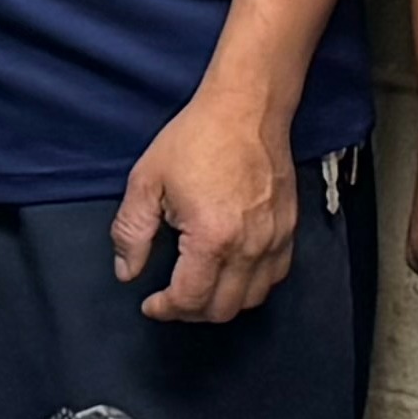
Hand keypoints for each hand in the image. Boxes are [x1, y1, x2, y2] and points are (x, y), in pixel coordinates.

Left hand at [114, 84, 300, 324]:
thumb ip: (131, 232)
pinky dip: (252, 285)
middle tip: (172, 298)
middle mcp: (249, 246)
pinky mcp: (289, 228)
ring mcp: (274, 238)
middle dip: (191, 311)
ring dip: (223, 302)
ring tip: (201, 286)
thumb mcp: (147, 180)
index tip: (151, 303)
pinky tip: (233, 271)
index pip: (190, 300)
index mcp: (212, 238)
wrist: (247, 107)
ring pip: (252, 299)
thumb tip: (127, 271)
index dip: (165, 309)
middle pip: (222, 309)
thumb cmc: (197, 138)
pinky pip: (275, 276)